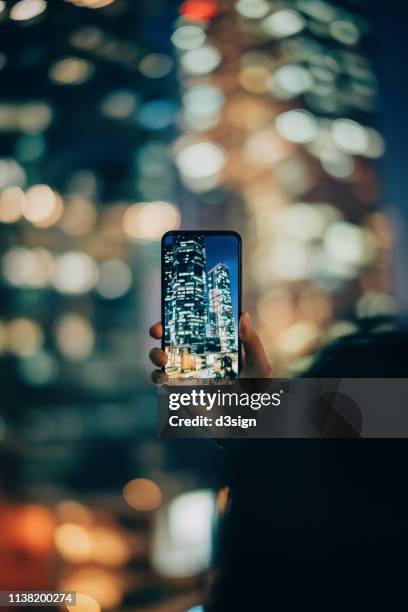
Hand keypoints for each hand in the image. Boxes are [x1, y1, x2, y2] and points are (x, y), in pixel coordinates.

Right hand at [149, 313, 270, 382]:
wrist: (243, 423)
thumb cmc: (254, 393)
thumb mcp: (259, 366)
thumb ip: (252, 342)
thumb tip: (243, 315)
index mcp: (214, 344)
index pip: (195, 324)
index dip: (182, 313)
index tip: (175, 307)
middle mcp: (196, 354)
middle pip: (171, 336)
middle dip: (159, 329)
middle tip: (158, 330)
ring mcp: (184, 371)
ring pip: (160, 356)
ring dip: (155, 353)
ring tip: (162, 358)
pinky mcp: (177, 389)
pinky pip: (160, 380)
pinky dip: (157, 376)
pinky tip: (163, 376)